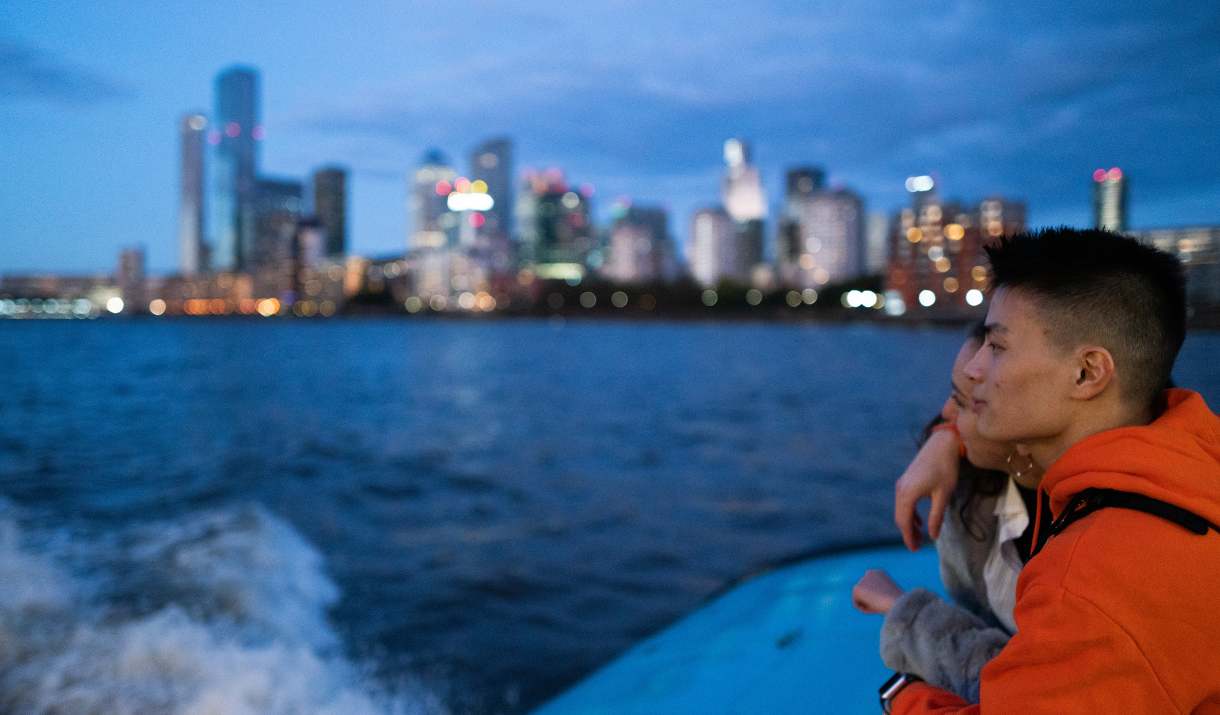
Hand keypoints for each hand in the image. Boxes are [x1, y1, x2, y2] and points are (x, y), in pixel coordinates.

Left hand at [852, 569, 905, 614]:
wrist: (896, 601)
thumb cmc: (897, 602)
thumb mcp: (890, 596)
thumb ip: (880, 594)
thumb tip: (872, 599)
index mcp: (879, 573)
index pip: (873, 587)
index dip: (879, 597)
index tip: (886, 602)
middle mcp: (870, 573)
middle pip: (866, 592)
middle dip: (871, 600)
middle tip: (882, 605)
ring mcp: (862, 580)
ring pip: (861, 598)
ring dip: (868, 605)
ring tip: (879, 607)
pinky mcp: (856, 588)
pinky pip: (857, 604)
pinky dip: (865, 609)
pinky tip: (874, 608)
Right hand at [894, 429, 960, 550]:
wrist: (942, 445)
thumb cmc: (946, 469)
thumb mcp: (944, 495)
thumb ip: (936, 517)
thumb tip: (933, 536)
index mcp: (908, 494)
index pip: (904, 521)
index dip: (908, 537)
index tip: (914, 550)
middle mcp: (901, 489)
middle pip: (900, 517)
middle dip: (907, 533)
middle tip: (916, 548)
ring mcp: (902, 484)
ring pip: (901, 510)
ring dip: (908, 524)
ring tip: (918, 537)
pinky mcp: (906, 481)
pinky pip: (904, 502)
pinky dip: (910, 514)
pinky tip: (919, 522)